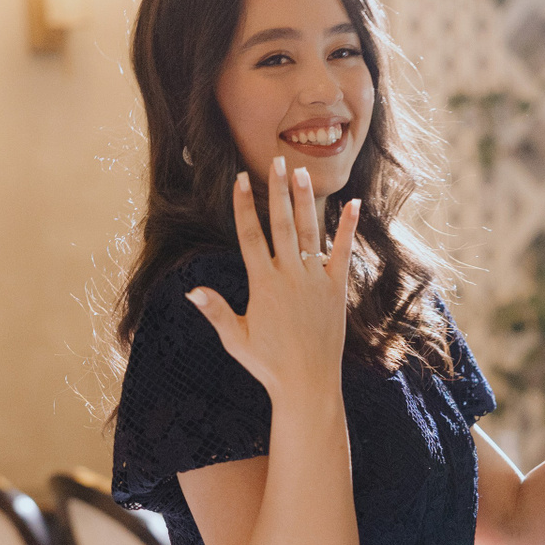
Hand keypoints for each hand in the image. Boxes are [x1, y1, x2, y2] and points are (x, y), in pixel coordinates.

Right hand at [188, 157, 359, 404]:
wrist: (309, 383)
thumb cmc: (269, 364)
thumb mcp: (236, 339)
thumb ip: (216, 311)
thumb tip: (191, 291)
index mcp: (263, 284)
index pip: (250, 236)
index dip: (245, 206)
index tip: (241, 179)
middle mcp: (290, 276)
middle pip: (281, 224)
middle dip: (277, 191)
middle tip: (276, 161)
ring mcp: (315, 280)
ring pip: (310, 232)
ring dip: (306, 201)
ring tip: (301, 172)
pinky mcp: (337, 289)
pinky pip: (343, 253)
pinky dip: (348, 228)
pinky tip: (353, 204)